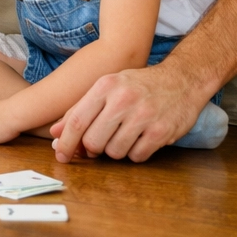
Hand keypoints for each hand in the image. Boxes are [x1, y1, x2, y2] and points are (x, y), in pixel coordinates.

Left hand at [50, 64, 205, 162]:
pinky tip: (140, 139)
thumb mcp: (108, 87)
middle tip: (99, 144)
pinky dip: (135, 153)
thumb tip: (56, 132)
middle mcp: (123, 99)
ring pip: (114, 152)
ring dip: (115, 150)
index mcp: (105, 85)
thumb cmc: (138, 85)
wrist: (181, 80)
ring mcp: (143, 116)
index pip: (77, 120)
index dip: (66, 141)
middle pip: (93, 141)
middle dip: (93, 148)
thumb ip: (81, 108)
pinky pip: (136, 157)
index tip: (60, 154)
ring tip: (123, 135)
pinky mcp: (161, 132)